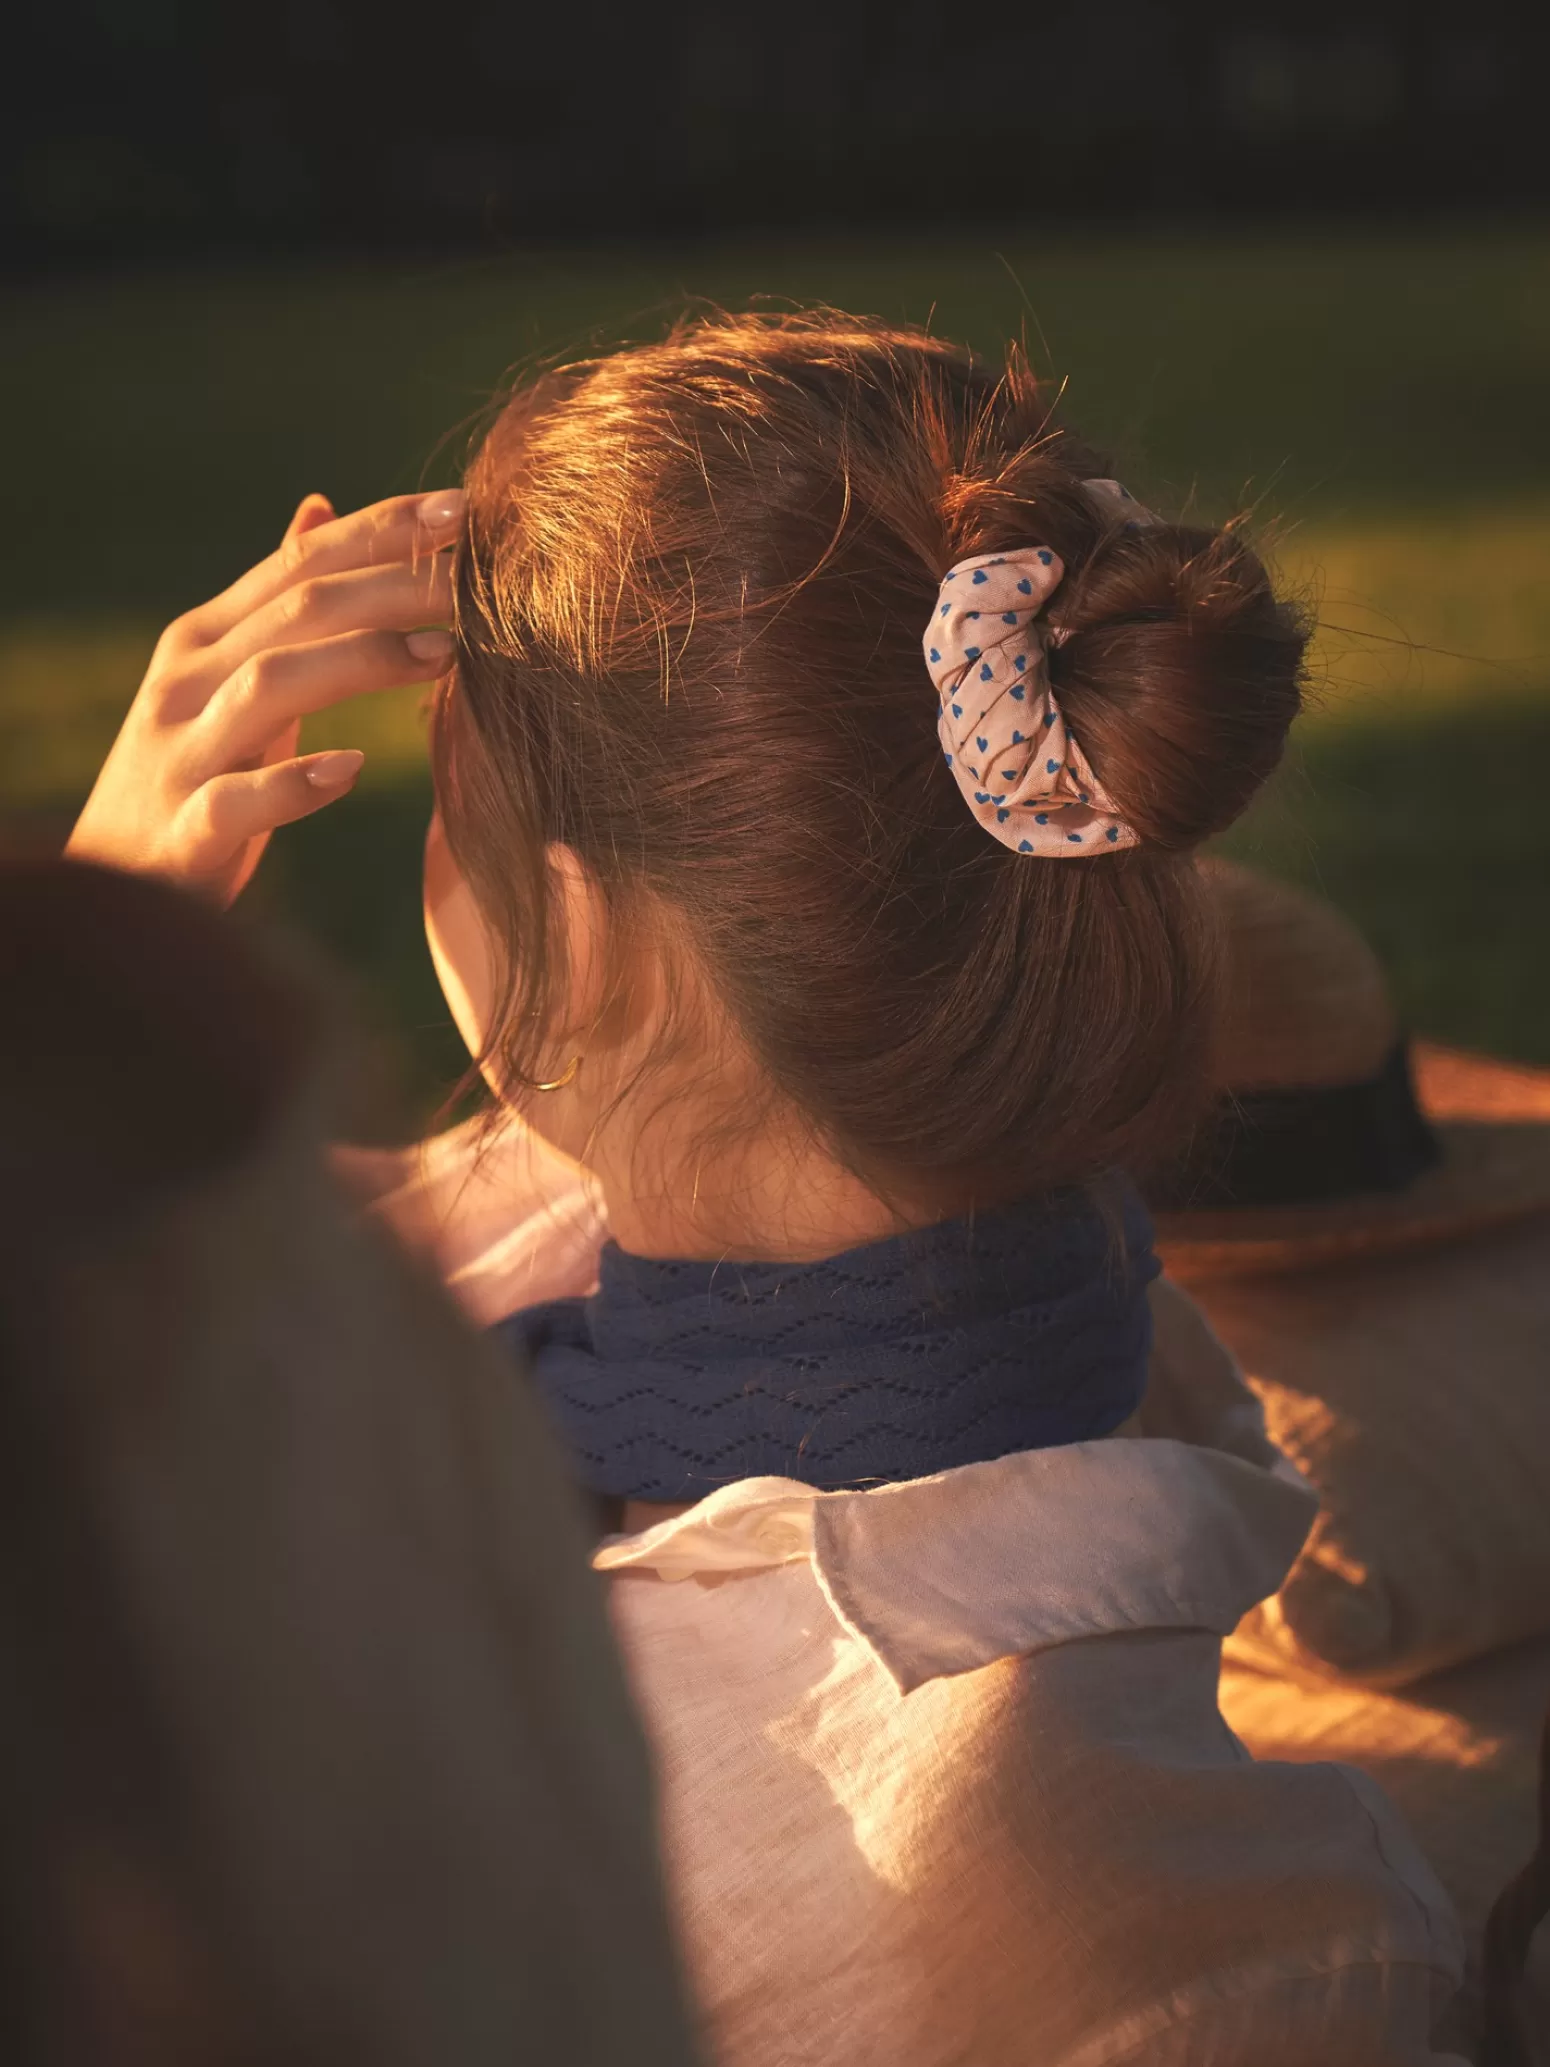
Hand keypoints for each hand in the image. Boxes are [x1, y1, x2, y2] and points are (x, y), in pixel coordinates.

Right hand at [66, 488, 462, 904]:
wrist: (107, 882)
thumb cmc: (190, 773)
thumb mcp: (228, 676)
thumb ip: (274, 602)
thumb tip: (320, 509)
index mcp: (206, 640)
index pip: (300, 566)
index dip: (381, 529)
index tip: (464, 506)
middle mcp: (186, 683)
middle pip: (297, 611)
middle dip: (393, 584)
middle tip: (477, 579)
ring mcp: (179, 756)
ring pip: (269, 685)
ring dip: (361, 661)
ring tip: (444, 655)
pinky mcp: (182, 834)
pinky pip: (235, 800)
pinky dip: (292, 783)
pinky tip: (351, 769)